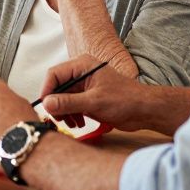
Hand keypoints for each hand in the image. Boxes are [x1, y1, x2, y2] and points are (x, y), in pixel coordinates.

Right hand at [39, 54, 153, 131]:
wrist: (144, 111)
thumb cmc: (125, 100)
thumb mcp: (93, 102)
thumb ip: (68, 102)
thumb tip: (47, 103)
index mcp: (82, 65)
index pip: (54, 74)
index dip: (47, 90)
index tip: (45, 106)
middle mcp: (81, 73)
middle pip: (57, 87)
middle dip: (56, 104)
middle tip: (58, 118)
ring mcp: (85, 86)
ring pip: (63, 98)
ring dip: (64, 112)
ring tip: (72, 124)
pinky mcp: (88, 97)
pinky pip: (72, 105)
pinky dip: (72, 115)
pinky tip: (79, 123)